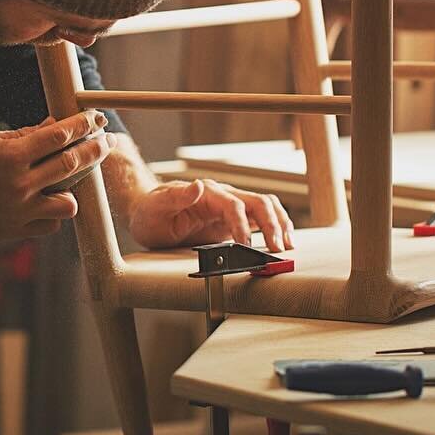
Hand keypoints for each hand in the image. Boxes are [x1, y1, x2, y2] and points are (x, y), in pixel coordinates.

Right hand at [0, 111, 114, 241]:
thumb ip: (24, 135)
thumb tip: (55, 126)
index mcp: (11, 156)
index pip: (58, 136)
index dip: (82, 125)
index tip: (96, 119)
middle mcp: (19, 184)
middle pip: (71, 164)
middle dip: (94, 149)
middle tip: (105, 141)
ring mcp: (20, 211)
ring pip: (68, 202)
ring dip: (74, 189)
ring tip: (70, 179)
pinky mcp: (17, 231)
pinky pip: (51, 225)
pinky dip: (52, 213)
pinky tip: (46, 202)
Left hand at [128, 179, 294, 251]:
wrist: (148, 215)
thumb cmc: (151, 212)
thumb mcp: (156, 206)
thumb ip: (176, 197)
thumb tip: (198, 185)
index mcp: (207, 193)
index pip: (233, 204)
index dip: (241, 224)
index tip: (245, 245)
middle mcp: (223, 197)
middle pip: (258, 202)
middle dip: (271, 224)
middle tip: (278, 248)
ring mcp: (229, 208)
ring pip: (265, 207)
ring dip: (279, 224)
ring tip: (287, 246)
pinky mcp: (232, 220)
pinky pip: (259, 219)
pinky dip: (274, 227)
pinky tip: (281, 242)